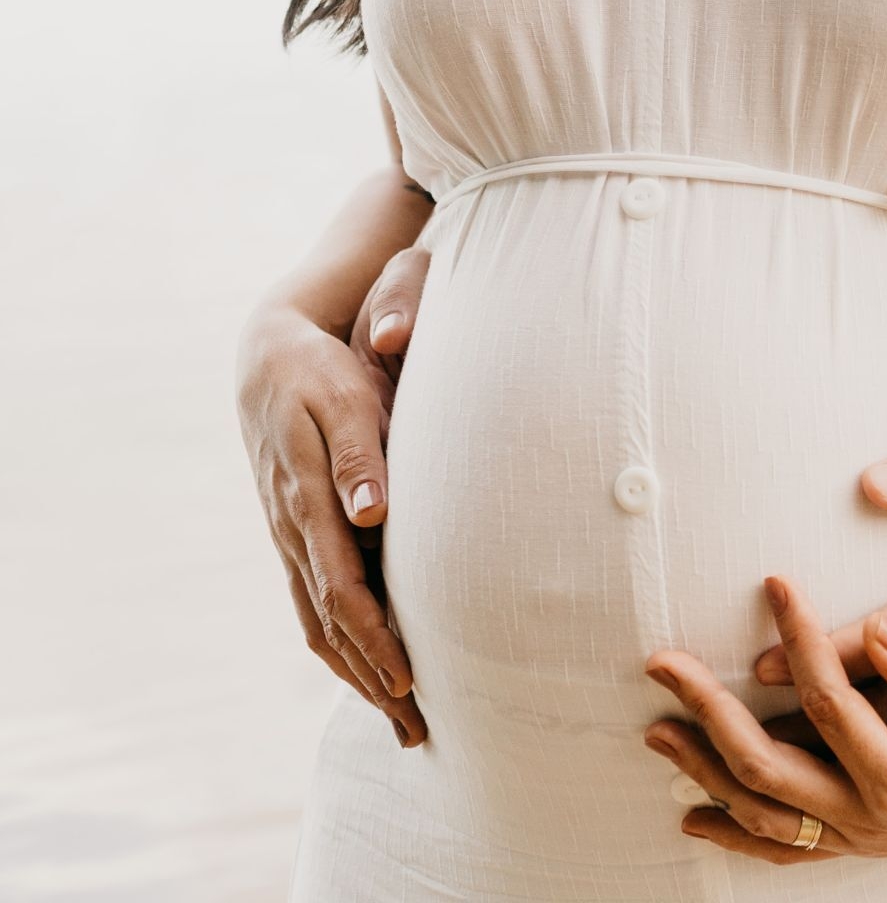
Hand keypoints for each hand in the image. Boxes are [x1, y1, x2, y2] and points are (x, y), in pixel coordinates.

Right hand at [234, 247, 430, 743]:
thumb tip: (372, 513)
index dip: (375, 641)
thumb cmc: (322, 374)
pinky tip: (364, 674)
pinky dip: (338, 648)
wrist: (270, 354)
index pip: (343, 592)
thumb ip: (363, 456)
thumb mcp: (346, 401)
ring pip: (318, 624)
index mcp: (308, 505)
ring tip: (399, 721)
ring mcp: (289, 538)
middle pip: (331, 626)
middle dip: (372, 681)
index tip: (409, 682)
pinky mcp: (295, 536)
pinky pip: (312, 606)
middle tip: (416, 732)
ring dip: (356, 676)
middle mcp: (294, 532)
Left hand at [643, 577, 886, 862]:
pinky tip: (697, 815)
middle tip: (661, 662)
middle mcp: (874, 815)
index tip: (772, 580)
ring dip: (706, 773)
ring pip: (766, 815)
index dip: (798, 635)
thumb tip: (879, 629)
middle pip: (767, 767)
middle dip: (707, 714)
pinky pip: (788, 848)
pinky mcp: (867, 837)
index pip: (830, 697)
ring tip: (657, 730)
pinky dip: (740, 833)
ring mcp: (865, 834)